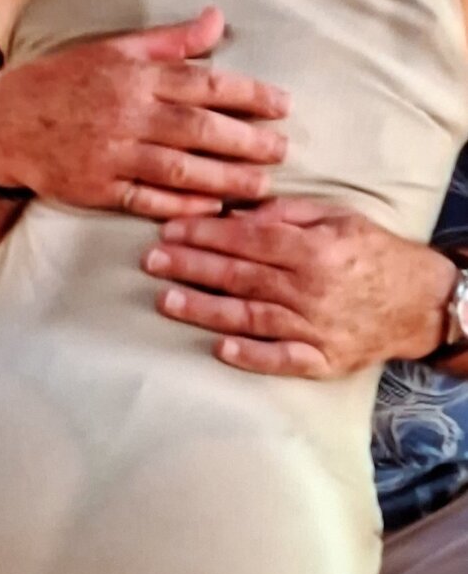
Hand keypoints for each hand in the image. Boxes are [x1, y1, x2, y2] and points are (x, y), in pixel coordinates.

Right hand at [0, 7, 290, 219]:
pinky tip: (212, 206)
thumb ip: (170, 41)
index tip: (283, 105)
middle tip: (283, 149)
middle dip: (248, 141)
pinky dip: (182, 205)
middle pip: (200, 129)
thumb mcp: (115, 49)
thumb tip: (216, 19)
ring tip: (262, 184)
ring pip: (181, 168)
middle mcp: (128, 114)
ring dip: (226, 178)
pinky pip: (148, 199)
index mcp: (135, 76)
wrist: (4, 122)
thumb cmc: (64, 80)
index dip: (249, 94)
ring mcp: (112, 153)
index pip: (204, 83)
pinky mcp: (98, 187)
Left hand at [144, 197, 456, 377]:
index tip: (168, 230)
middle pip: (239, 276)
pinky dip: (251, 356)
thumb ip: (285, 213)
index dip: (203, 234)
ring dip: (204, 309)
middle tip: (151, 261)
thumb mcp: (336, 216)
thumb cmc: (372, 251)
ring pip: (250, 317)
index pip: (246, 240)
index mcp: (313, 249)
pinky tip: (219, 350)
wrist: (421, 302)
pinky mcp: (323, 360)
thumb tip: (236, 213)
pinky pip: (282, 360)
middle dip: (190, 267)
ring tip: (165, 300)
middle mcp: (311, 289)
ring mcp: (316, 328)